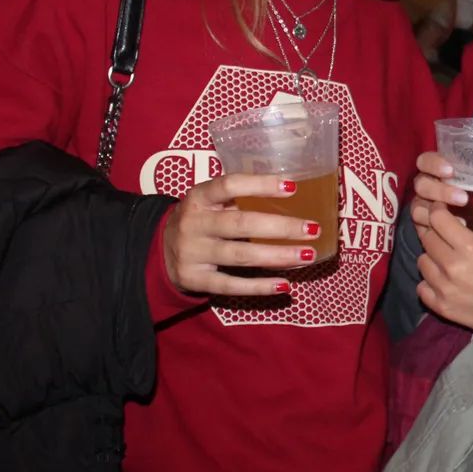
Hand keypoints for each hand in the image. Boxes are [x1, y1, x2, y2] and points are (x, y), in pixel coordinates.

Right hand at [163, 173, 322, 296]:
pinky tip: (284, 285)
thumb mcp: (209, 202)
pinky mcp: (194, 279)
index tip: (293, 187)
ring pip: (240, 256)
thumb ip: (239, 199)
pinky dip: (259, 286)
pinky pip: (231, 285)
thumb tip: (294, 197)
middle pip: (241, 224)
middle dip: (281, 227)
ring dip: (278, 256)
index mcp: (198, 197)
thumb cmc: (200, 220)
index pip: (229, 185)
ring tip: (308, 255)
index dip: (261, 185)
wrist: (159, 250)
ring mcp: (192, 253)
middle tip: (313, 229)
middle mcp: (193, 223)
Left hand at [416, 182, 472, 338]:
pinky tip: (442, 277)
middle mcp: (452, 268)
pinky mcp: (442, 307)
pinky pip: (421, 288)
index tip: (444, 208)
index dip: (438, 209)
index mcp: (470, 248)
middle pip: (426, 238)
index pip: (438, 219)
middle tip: (445, 229)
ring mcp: (444, 290)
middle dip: (433, 229)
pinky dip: (428, 280)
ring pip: (421, 261)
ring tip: (445, 253)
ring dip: (430, 254)